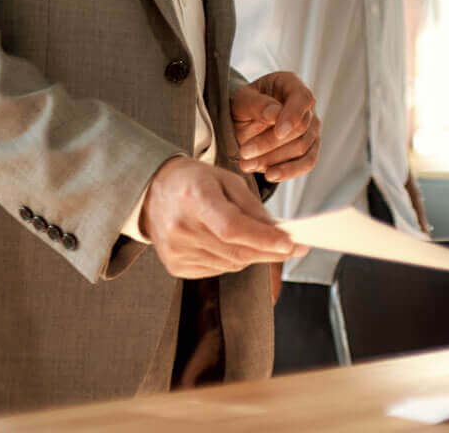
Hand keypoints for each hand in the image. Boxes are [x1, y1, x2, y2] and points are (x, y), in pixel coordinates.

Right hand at [138, 157, 307, 278]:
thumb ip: (253, 207)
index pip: (232, 228)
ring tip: (257, 238)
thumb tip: (277, 233)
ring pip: (231, 264)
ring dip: (253, 255)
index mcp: (194, 198)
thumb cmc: (195, 182)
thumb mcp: (227, 180)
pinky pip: (218, 269)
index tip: (291, 244)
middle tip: (295, 248)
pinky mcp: (175, 266)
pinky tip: (230, 244)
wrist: (154, 192)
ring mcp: (175, 251)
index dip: (264, 239)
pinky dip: (233, 260)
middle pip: (235, 251)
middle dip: (270, 252)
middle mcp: (180, 228)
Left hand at [232, 71, 319, 182]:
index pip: (303, 98)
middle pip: (300, 128)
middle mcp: (306, 107)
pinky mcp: (309, 149)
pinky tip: (269, 175)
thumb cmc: (243, 105)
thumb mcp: (241, 100)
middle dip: (270, 144)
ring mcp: (311, 129)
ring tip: (247, 165)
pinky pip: (307, 163)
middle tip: (244, 153)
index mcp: (292, 85)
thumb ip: (257, 104)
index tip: (279, 132)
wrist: (241, 122)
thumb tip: (275, 114)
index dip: (293, 116)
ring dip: (274, 160)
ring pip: (303, 148)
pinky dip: (289, 171)